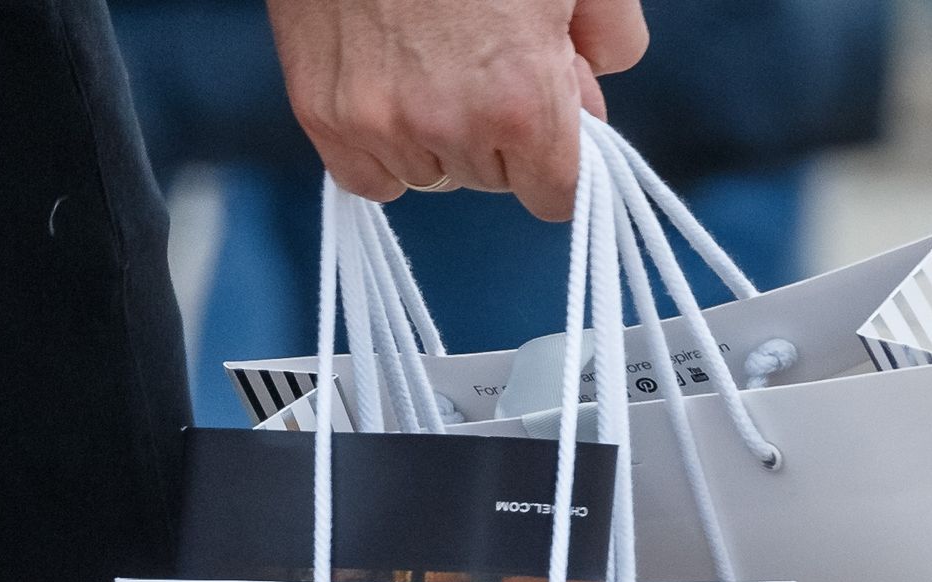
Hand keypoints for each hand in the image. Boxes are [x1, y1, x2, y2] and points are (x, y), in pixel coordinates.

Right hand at [265, 0, 648, 220]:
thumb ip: (608, 36)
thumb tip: (594, 85)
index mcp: (520, 99)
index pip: (557, 196)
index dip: (561, 159)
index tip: (550, 125)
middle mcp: (447, 127)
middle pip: (493, 182)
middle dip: (500, 135)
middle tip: (486, 59)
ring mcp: (377, 125)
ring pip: (431, 177)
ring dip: (440, 138)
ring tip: (434, 60)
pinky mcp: (323, 115)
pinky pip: (370, 176)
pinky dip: (386, 147)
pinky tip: (395, 88)